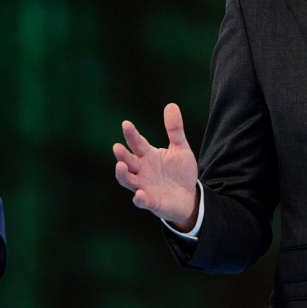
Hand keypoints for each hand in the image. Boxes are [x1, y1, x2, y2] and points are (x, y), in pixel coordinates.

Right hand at [113, 103, 199, 230]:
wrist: (189, 196)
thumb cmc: (180, 172)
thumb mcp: (181, 148)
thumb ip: (175, 129)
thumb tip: (171, 105)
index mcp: (147, 155)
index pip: (136, 142)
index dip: (130, 134)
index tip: (126, 124)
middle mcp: (141, 170)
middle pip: (127, 161)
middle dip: (121, 155)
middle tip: (117, 147)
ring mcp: (144, 186)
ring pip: (127, 181)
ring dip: (122, 174)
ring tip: (120, 166)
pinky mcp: (151, 202)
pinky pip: (142, 201)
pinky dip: (139, 199)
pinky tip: (140, 194)